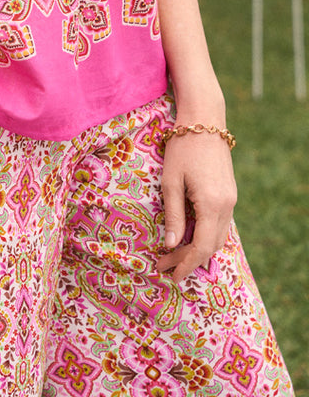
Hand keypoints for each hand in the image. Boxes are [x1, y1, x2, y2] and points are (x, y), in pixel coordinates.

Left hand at [156, 130, 236, 282]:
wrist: (205, 120)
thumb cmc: (182, 148)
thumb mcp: (171, 182)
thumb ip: (173, 215)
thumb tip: (171, 246)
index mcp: (213, 205)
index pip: (202, 247)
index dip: (187, 264)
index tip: (171, 276)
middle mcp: (227, 206)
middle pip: (212, 246)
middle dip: (189, 259)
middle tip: (164, 265)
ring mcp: (231, 200)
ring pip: (218, 236)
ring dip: (197, 248)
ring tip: (172, 254)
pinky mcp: (229, 194)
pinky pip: (219, 224)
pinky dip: (205, 235)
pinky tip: (187, 235)